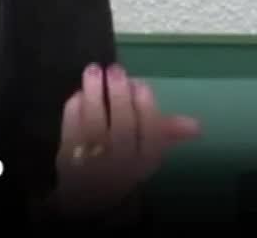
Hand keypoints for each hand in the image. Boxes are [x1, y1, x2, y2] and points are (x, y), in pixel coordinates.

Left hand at [53, 62, 200, 213]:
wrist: (89, 192)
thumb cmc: (123, 160)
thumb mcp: (146, 149)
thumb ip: (167, 131)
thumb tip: (196, 124)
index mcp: (145, 160)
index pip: (151, 135)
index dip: (146, 108)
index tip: (141, 84)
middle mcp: (121, 162)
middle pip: (122, 127)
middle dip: (120, 95)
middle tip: (116, 70)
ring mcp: (93, 159)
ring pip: (94, 124)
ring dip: (94, 94)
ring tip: (94, 70)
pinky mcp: (67, 153)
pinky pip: (72, 127)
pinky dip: (75, 108)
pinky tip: (79, 92)